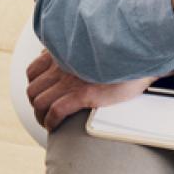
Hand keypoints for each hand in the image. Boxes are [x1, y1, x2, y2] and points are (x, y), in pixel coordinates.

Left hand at [25, 50, 153, 130]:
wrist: (141, 56)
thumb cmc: (122, 54)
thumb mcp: (94, 46)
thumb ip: (78, 52)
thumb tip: (69, 58)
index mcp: (63, 53)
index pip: (33, 71)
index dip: (35, 87)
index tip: (43, 96)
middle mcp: (62, 66)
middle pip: (33, 89)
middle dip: (36, 105)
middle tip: (46, 114)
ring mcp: (70, 80)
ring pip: (39, 102)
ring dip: (41, 116)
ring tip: (49, 123)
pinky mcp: (82, 94)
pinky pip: (55, 111)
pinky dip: (51, 122)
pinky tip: (54, 127)